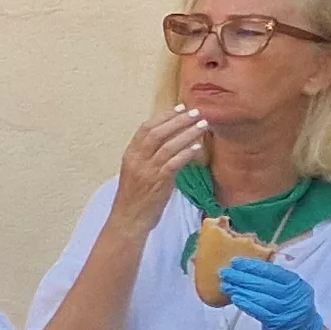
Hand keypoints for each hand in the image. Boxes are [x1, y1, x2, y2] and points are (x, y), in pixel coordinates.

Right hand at [108, 108, 209, 231]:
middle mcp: (137, 160)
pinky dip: (186, 153)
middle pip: (158, 133)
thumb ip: (148, 157)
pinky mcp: (158, 183)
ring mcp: (147, 171)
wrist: (128, 221)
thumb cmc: (135, 199)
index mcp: (130, 155)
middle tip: (196, 112)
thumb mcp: (136, 173)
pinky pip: (174, 163)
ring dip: (187, 133)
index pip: (146, 128)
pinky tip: (197, 147)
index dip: (164, 116)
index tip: (180, 108)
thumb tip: (169, 142)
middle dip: (178, 120)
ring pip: (168, 145)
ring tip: (202, 125)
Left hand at [220, 257, 324, 329]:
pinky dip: (246, 304)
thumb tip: (246, 268)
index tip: (235, 261)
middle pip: (264, 283)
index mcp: (296, 283)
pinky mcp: (278, 323)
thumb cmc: (290, 307)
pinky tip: (235, 298)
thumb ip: (275, 280)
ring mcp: (287, 310)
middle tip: (224, 272)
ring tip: (226, 285)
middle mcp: (294, 295)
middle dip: (241, 277)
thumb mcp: (290, 291)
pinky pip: (259, 312)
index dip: (253, 265)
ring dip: (240, 290)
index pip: (272, 271)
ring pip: (260, 297)